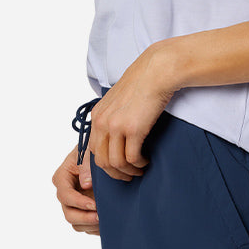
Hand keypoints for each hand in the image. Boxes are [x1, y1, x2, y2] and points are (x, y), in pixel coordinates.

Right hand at [52, 145, 98, 234]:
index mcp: (62, 177)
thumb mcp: (88, 151)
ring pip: (76, 223)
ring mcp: (73, 204)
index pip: (66, 195)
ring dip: (90, 224)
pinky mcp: (82, 211)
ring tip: (105, 220)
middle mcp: (65, 193)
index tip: (94, 205)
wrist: (102, 152)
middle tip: (101, 216)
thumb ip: (86, 165)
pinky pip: (85, 226)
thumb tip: (85, 184)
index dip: (79, 202)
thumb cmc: (92, 150)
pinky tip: (107, 222)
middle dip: (85, 217)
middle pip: (69, 214)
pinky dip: (95, 227)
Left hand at [90, 43, 177, 181]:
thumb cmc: (141, 83)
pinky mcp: (133, 129)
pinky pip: (132, 158)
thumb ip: (111, 116)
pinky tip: (145, 161)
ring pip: (116, 163)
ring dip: (128, 171)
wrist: (156, 72)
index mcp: (97, 115)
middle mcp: (102, 122)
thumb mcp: (117, 100)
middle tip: (128, 175)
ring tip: (139, 170)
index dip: (105, 163)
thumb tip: (115, 136)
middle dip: (115, 173)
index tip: (116, 169)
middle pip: (101, 161)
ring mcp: (116, 126)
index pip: (92, 149)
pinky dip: (139, 164)